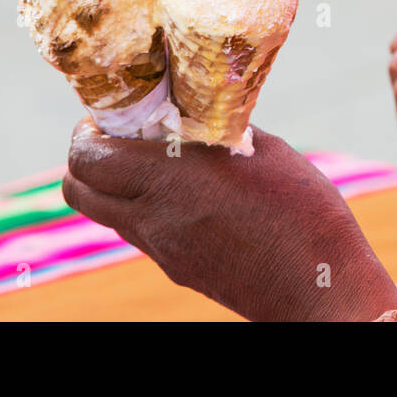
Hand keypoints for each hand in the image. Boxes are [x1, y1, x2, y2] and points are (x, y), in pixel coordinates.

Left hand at [62, 119, 396, 320]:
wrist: (317, 285)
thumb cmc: (302, 211)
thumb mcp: (263, 150)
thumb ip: (217, 129)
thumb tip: (195, 110)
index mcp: (171, 179)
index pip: (87, 156)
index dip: (87, 130)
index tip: (109, 114)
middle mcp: (154, 217)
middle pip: (79, 188)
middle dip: (88, 156)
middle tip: (119, 135)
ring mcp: (163, 249)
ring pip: (107, 212)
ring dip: (115, 183)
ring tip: (158, 161)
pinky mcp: (177, 268)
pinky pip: (139, 232)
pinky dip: (145, 206)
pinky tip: (188, 193)